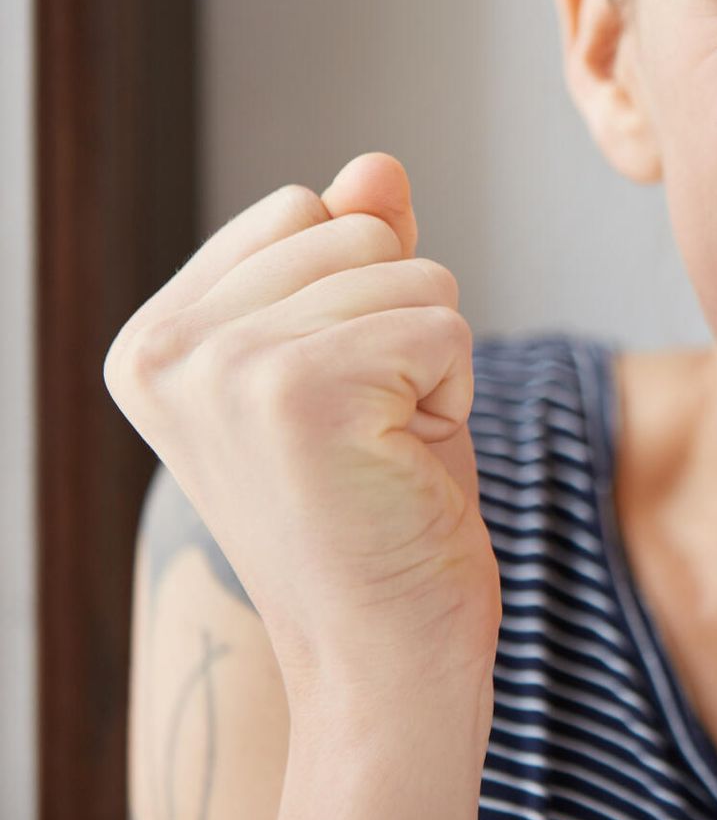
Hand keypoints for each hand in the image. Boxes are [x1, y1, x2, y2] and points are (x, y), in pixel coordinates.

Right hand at [105, 152, 501, 702]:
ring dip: (433, 362)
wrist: (385, 658)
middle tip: (371, 433)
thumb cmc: (381, 511)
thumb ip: (358, 259)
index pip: (303, 208)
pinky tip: (408, 466)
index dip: (361, 294)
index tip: (335, 400)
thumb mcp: (364, 358)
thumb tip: (375, 161)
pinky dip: (455, 395)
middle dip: (404, 320)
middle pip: (360, 228)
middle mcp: (168, 347)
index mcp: (157, 336)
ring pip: (413, 273)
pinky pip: (445, 326)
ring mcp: (224, 367)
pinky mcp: (300, 394)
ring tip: (386, 451)